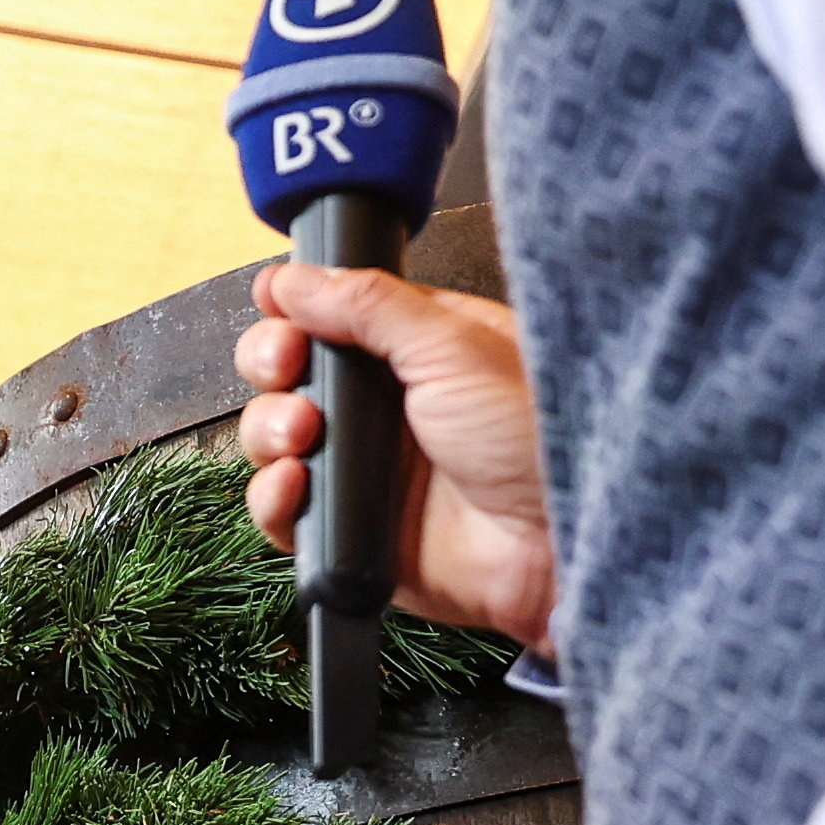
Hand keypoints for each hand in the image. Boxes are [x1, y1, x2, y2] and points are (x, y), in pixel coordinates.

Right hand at [233, 263, 560, 649]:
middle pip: (292, 371)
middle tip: (287, 366)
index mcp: (420, 349)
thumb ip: (369, 304)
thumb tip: (298, 279)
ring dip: (270, 428)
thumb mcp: (455, 346)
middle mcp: (388, 407)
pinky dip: (274, 497)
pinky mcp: (350, 530)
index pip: (333, 315)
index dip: (295, 309)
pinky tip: (296, 484)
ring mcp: (365, 469)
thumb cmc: (537, 441)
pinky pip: (283, 511)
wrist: (554, 545)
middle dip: (272, 362)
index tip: (278, 306)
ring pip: (275, 438)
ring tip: (303, 433)